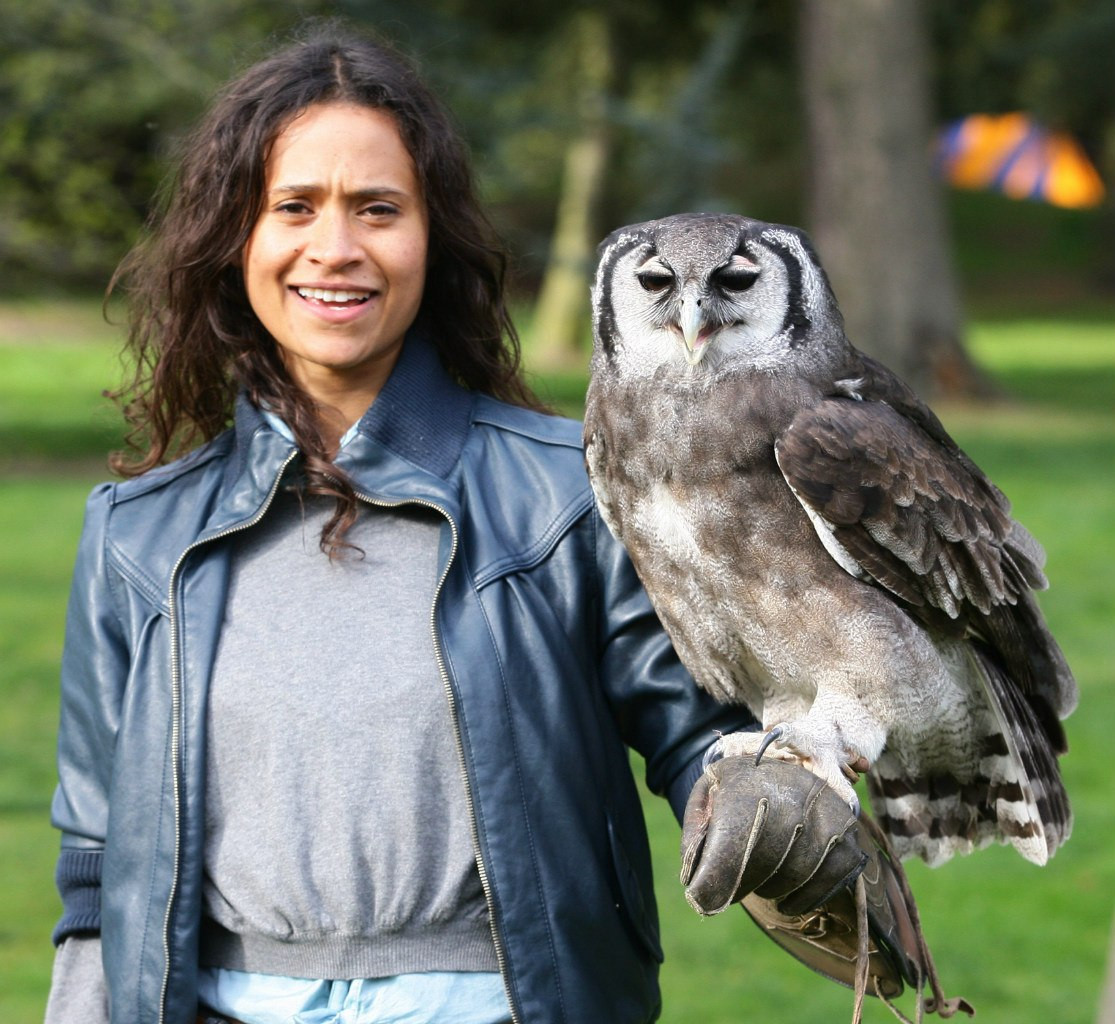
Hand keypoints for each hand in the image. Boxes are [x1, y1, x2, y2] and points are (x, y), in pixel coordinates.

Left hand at [680, 754, 866, 915]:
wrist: (788, 765)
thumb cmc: (740, 788)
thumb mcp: (708, 794)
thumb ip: (695, 831)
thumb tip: (694, 878)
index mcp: (747, 786)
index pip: (727, 851)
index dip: (710, 882)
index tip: (702, 895)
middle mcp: (791, 799)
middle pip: (759, 869)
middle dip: (740, 884)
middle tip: (735, 882)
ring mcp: (825, 820)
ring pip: (791, 879)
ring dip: (771, 889)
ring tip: (762, 879)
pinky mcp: (849, 840)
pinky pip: (825, 886)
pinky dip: (803, 899)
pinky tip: (787, 898)